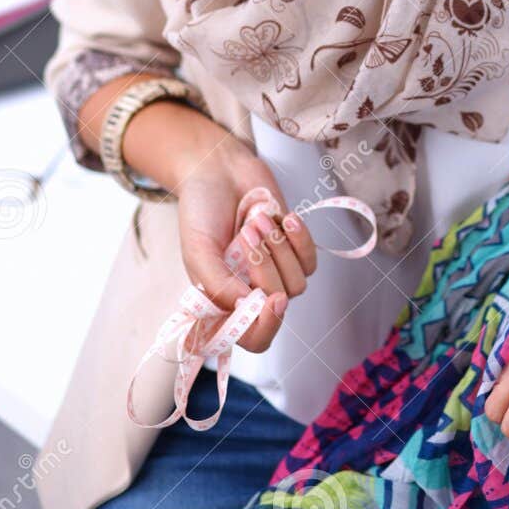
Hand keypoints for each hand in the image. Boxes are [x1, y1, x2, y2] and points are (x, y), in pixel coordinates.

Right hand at [169, 118, 316, 353]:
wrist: (219, 170)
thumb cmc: (201, 211)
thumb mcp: (198, 250)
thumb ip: (218, 285)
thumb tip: (248, 307)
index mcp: (223, 304)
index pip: (253, 338)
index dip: (266, 327)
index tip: (273, 300)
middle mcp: (251, 294)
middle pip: (278, 306)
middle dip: (266, 267)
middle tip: (246, 232)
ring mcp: (275, 273)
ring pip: (298, 283)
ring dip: (279, 248)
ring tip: (256, 219)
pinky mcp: (293, 250)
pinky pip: (310, 260)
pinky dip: (300, 238)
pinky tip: (285, 217)